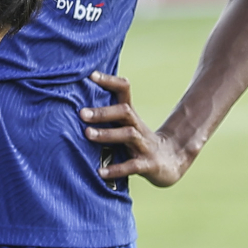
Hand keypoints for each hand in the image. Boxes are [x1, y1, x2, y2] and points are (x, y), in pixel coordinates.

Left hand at [82, 70, 191, 186]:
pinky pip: (132, 166)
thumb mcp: (126, 127)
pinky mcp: (148, 165)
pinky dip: (116, 169)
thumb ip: (108, 117)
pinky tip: (100, 172)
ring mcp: (144, 146)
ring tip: (87, 134)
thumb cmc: (140, 144)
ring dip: (107, 134)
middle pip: (124, 112)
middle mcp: (138, 127)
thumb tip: (76, 106)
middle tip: (81, 113)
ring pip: (128, 135)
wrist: (171, 164)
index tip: (91, 75)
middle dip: (103, 112)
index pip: (124, 91)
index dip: (109, 81)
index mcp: (131, 116)